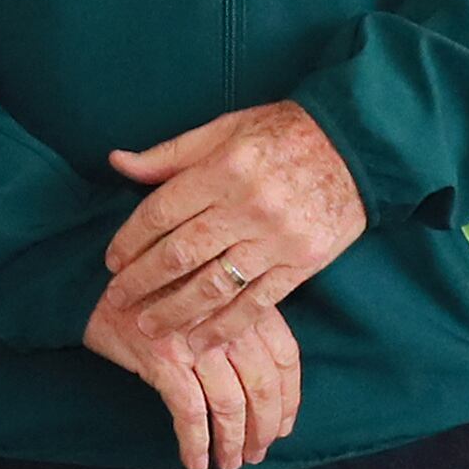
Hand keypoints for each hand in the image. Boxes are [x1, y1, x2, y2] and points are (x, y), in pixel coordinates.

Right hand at [86, 286, 301, 468]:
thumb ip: (238, 320)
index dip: (289, 398)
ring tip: (230, 462)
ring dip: (233, 441)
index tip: (284, 426)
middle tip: (258, 453)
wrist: (96, 283)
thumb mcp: (207, 292)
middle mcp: (226, 321)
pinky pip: (190, 412)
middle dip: (264, 427)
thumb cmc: (154, 291)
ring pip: (230, 404)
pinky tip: (196, 461)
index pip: (286, 358)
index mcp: (244, 303)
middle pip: (263, 386)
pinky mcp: (163, 359)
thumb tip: (264, 375)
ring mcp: (196, 341)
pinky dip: (196, 442)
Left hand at [102, 103, 367, 330]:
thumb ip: (170, 154)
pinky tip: (200, 340)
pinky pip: (257, 303)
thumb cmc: (282, 133)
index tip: (111, 261)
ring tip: (149, 328)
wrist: (357, 145)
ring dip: (176, 312)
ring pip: (214, 286)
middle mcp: (248, 207)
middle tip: (115, 300)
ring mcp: (277, 240)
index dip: (130, 241)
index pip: (162, 213)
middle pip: (181, 254)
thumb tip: (117, 162)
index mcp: (224, 170)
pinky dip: (225, 326)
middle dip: (142, 282)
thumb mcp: (224, 128)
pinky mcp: (302, 264)